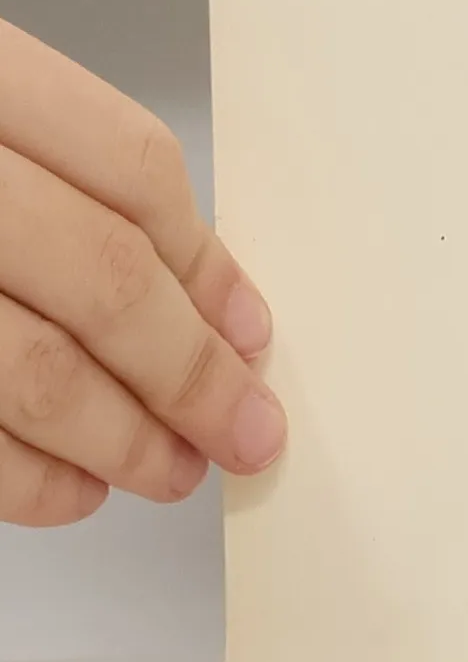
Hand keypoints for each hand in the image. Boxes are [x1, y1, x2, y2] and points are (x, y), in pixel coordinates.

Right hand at [0, 19, 282, 527]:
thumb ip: (63, 180)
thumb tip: (208, 297)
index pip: (131, 169)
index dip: (207, 264)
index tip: (251, 333)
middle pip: (100, 278)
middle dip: (188, 373)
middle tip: (242, 430)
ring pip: (27, 371)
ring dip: (118, 439)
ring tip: (168, 470)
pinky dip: (22, 479)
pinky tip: (67, 492)